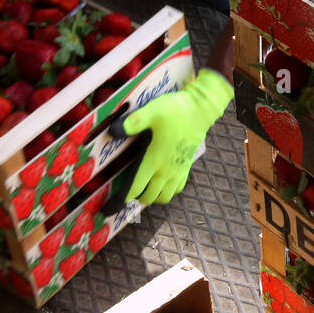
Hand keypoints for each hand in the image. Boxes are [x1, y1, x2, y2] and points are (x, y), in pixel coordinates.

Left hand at [121, 69, 233, 204]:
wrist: (200, 109)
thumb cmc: (174, 111)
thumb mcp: (151, 112)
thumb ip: (132, 123)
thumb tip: (113, 131)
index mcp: (154, 159)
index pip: (137, 187)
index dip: (124, 197)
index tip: (114, 202)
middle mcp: (166, 169)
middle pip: (150, 196)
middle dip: (137, 198)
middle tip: (127, 194)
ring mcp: (178, 170)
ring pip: (165, 196)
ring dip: (154, 197)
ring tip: (144, 190)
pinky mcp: (187, 166)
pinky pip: (178, 188)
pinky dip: (169, 191)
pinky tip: (162, 183)